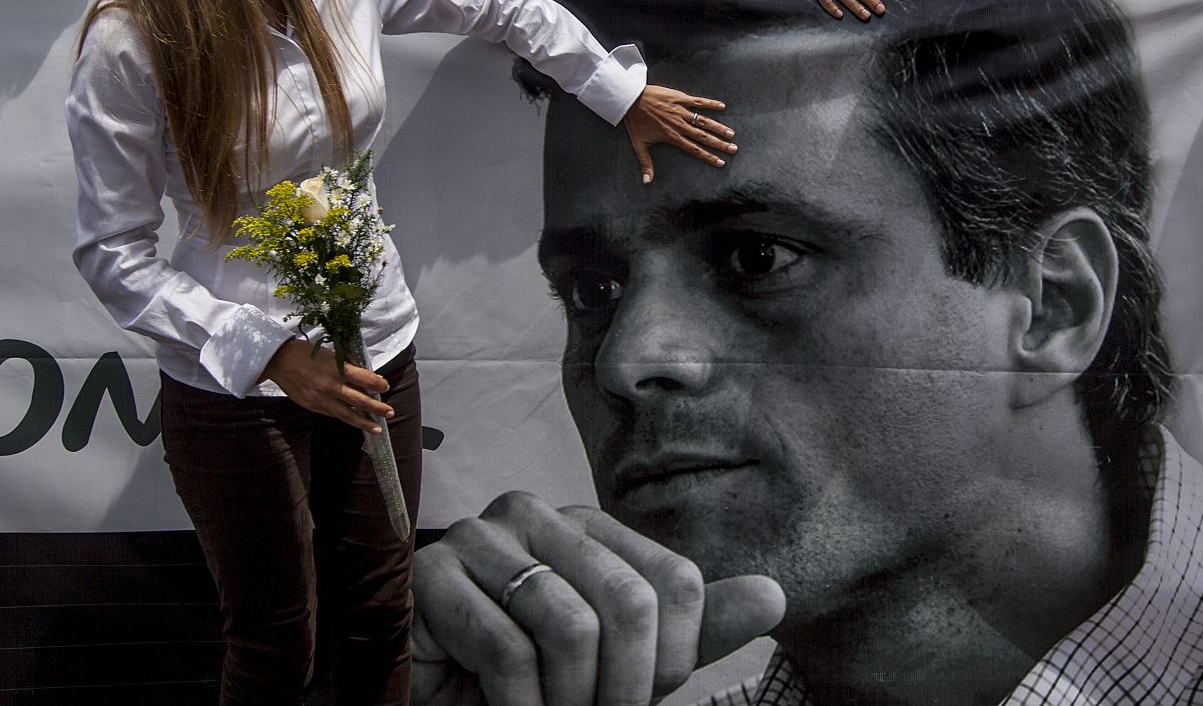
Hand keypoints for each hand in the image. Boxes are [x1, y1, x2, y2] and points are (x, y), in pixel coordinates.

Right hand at [260, 337, 392, 431]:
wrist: (280, 361)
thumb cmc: (307, 353)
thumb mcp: (332, 355)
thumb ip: (349, 367)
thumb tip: (369, 378)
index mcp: (338, 369)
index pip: (365, 380)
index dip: (378, 384)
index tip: (385, 387)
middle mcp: (331, 386)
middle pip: (360, 400)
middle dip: (377, 408)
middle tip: (390, 413)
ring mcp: (321, 399)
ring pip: (347, 414)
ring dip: (364, 422)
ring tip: (377, 428)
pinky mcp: (313, 406)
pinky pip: (333, 414)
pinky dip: (346, 418)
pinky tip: (355, 421)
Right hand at [411, 493, 785, 705]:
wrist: (428, 697)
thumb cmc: (524, 679)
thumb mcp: (618, 661)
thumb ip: (690, 630)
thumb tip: (775, 597)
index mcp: (589, 527)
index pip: (675, 582)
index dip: (671, 660)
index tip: (642, 698)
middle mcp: (537, 514)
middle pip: (630, 601)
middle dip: (625, 688)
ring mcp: (480, 537)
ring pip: (569, 624)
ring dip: (569, 700)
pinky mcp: (430, 576)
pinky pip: (504, 645)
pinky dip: (519, 703)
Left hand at [622, 84, 735, 183]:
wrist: (629, 99)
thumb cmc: (634, 122)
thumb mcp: (639, 145)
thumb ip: (646, 164)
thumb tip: (647, 182)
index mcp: (672, 137)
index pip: (694, 149)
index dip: (709, 157)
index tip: (721, 162)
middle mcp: (680, 125)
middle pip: (704, 136)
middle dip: (720, 144)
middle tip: (733, 149)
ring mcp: (681, 111)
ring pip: (704, 120)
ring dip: (719, 127)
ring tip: (731, 133)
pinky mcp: (680, 98)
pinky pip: (698, 101)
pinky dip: (711, 103)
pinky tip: (722, 106)